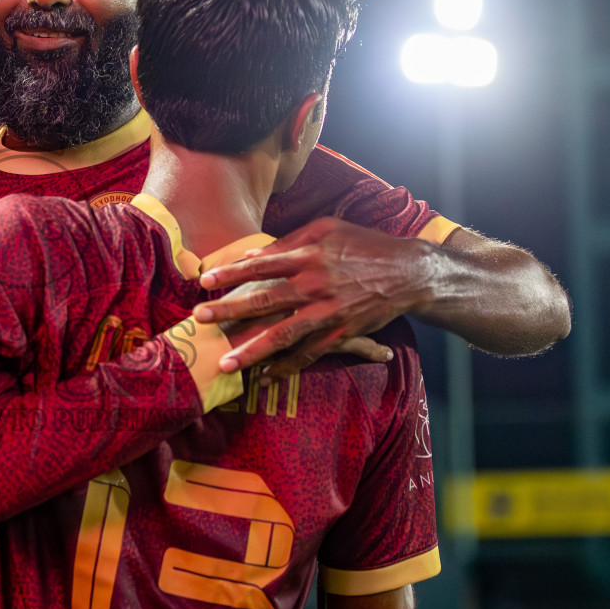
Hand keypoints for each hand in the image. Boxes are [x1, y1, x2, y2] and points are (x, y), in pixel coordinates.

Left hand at [196, 217, 431, 372]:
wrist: (408, 272)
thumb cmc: (364, 245)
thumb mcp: (328, 230)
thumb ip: (289, 242)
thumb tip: (252, 255)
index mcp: (309, 255)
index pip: (261, 264)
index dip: (231, 273)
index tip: (204, 281)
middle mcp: (315, 284)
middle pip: (265, 300)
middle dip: (230, 311)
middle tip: (200, 320)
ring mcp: (328, 313)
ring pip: (284, 335)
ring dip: (252, 351)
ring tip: (225, 364)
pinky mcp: (341, 334)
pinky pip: (308, 355)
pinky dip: (286, 368)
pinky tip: (263, 379)